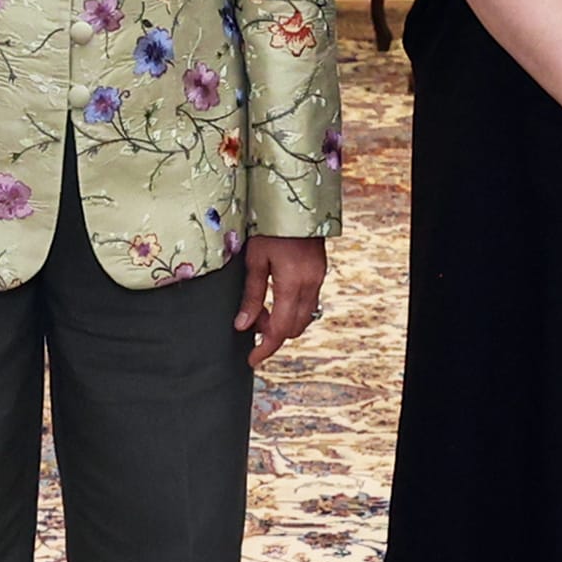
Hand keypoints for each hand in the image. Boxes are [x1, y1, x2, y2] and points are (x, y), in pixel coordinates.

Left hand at [236, 235, 326, 369]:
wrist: (296, 201)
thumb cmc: (269, 226)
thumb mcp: (254, 260)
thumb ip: (251, 295)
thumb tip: (242, 326)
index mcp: (292, 283)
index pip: (281, 329)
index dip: (265, 348)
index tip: (251, 360)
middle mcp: (310, 284)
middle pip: (295, 327)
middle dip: (272, 335)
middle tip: (249, 328)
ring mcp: (318, 278)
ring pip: (304, 316)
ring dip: (283, 322)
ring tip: (258, 312)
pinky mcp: (319, 271)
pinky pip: (308, 301)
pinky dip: (291, 308)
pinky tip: (273, 298)